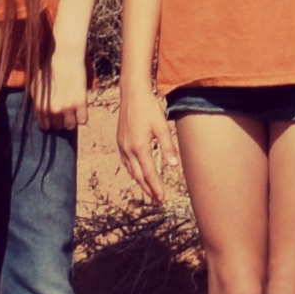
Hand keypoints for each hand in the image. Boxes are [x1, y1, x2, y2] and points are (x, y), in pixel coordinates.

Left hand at [40, 51, 88, 130]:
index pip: (45, 126)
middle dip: (60, 121)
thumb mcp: (35, 85)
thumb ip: (35, 101)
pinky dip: (82, 117)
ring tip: (72, 113)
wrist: (65, 56)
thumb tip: (40, 115)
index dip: (49, 122)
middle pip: (58, 127)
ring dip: (71, 121)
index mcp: (40, 107)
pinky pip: (83, 120)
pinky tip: (80, 110)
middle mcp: (53, 110)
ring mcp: (68, 107)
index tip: (53, 118)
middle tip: (63, 113)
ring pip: (70, 126)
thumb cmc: (48, 68)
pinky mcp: (81, 103)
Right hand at [118, 92, 176, 206]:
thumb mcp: (162, 126)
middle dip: (149, 189)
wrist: (132, 93)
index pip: (149, 173)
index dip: (156, 187)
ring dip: (141, 182)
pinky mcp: (120, 141)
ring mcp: (122, 146)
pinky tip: (138, 173)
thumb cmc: (149, 108)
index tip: (163, 198)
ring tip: (150, 191)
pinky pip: (126, 162)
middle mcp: (128, 149)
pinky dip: (133, 171)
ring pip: (131, 171)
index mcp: (140, 147)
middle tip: (158, 200)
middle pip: (138, 176)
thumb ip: (168, 147)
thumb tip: (173, 166)